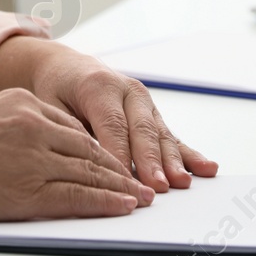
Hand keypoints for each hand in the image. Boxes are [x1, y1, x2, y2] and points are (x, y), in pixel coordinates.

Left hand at [0, 36, 217, 192]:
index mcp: (98, 86)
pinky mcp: (153, 114)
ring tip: (182, 182)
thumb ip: (67, 129)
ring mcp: (144, 102)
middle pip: (142, 131)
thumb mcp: (48, 105)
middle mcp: (127, 91)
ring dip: (173, 161)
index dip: (121, 156)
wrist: (66, 68)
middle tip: (159, 188)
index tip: (125, 182)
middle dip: (151, 162)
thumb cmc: (54, 90)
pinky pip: (171, 135)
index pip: (112, 127)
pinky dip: (189, 153)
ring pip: (160, 134)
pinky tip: (207, 167)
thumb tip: (87, 162)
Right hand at [0, 88, 155, 221]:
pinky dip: (106, 201)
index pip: (73, 127)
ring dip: (121, 186)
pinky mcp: (29, 190)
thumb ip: (14, 126)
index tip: (115, 159)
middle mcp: (34, 126)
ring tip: (141, 197)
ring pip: (91, 172)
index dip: (99, 146)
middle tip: (141, 179)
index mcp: (22, 104)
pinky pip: (78, 196)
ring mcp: (34, 158)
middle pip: (90, 148)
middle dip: (119, 167)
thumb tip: (31, 147)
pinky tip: (124, 205)